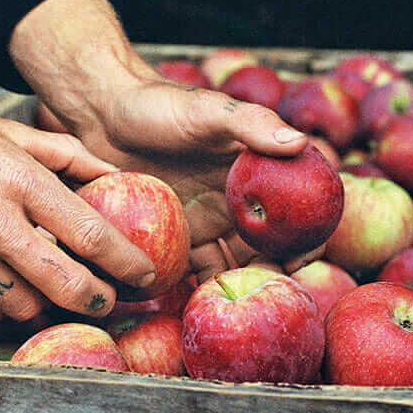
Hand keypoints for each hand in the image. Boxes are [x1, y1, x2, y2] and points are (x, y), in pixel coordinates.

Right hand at [0, 45, 156, 321]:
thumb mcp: (10, 132)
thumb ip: (67, 155)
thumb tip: (115, 174)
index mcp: (19, 182)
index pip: (91, 236)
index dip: (128, 263)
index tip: (148, 274)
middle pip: (67, 286)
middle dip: (100, 300)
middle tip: (113, 300)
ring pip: (27, 306)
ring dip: (52, 306)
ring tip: (65, 296)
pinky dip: (8, 306)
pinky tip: (16, 290)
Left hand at [10, 0, 311, 283]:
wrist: (102, 114)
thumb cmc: (158, 104)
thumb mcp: (206, 110)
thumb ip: (250, 123)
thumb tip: (299, 142)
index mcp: (259, 169)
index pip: (300, 206)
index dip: (310, 236)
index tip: (301, 262)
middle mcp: (240, 198)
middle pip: (272, 245)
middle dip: (275, 274)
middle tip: (265, 300)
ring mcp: (209, 220)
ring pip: (234, 263)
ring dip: (238, 286)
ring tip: (231, 308)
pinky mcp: (178, 235)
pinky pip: (194, 268)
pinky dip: (199, 288)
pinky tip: (197, 303)